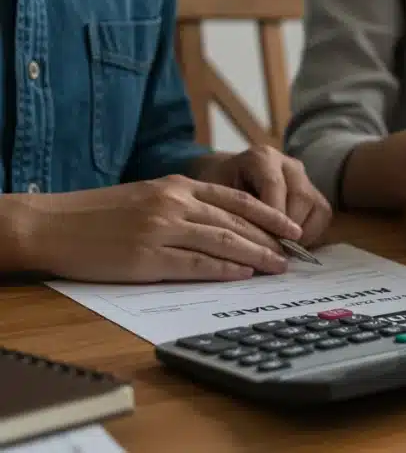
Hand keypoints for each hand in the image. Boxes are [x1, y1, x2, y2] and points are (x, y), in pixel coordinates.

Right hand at [22, 175, 303, 282]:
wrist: (52, 225)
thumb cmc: (99, 213)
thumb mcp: (147, 195)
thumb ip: (184, 204)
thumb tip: (222, 224)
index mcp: (177, 186)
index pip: (237, 199)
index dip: (270, 214)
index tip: (293, 228)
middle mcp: (175, 204)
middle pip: (237, 222)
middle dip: (270, 239)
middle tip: (295, 254)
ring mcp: (162, 230)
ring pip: (224, 242)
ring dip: (256, 256)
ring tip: (278, 267)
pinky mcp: (147, 257)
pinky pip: (197, 265)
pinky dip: (225, 270)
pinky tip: (244, 275)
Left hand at [198, 144, 331, 246]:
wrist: (228, 179)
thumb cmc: (217, 189)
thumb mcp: (214, 195)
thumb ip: (230, 213)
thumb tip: (245, 243)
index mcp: (261, 158)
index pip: (274, 185)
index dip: (273, 216)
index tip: (265, 243)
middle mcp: (288, 164)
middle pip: (301, 196)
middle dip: (288, 229)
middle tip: (274, 252)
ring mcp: (305, 177)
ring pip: (317, 206)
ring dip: (302, 234)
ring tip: (282, 251)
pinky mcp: (315, 192)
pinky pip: (323, 215)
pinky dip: (311, 234)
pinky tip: (292, 245)